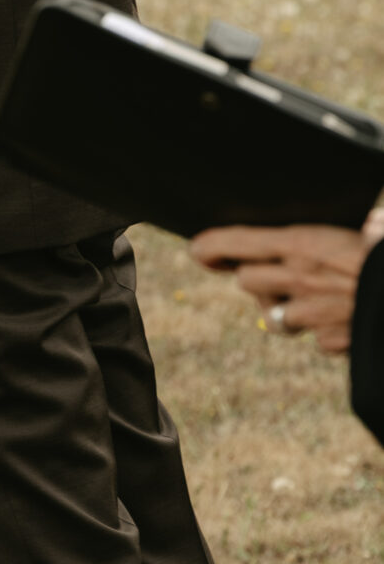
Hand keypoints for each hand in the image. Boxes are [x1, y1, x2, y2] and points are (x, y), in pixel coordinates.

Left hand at [189, 221, 371, 356]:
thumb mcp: (372, 228)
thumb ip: (357, 226)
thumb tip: (367, 221)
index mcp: (305, 243)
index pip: (239, 243)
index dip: (212, 246)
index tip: (197, 250)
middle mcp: (300, 280)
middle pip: (248, 280)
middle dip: (256, 276)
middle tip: (273, 270)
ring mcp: (313, 315)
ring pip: (276, 316)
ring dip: (286, 308)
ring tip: (316, 295)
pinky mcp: (332, 343)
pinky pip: (316, 337)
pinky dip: (326, 330)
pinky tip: (350, 316)